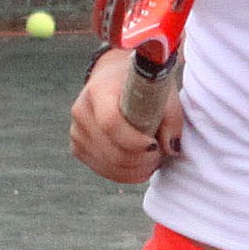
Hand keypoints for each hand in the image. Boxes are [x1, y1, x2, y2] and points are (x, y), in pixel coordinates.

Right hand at [70, 48, 183, 183]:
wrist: (115, 75)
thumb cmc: (142, 82)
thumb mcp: (161, 88)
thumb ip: (171, 116)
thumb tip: (172, 148)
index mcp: (100, 89)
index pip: (110, 123)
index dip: (134, 141)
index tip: (155, 145)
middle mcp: (82, 111)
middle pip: (110, 150)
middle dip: (139, 160)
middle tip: (160, 155)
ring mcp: (77, 131)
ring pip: (106, 165)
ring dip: (134, 170)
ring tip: (153, 159)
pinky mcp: (78, 147)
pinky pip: (102, 170)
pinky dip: (124, 173)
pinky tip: (140, 165)